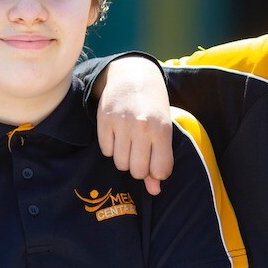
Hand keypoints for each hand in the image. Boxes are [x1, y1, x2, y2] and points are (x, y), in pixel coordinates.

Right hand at [96, 58, 173, 194]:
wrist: (132, 76)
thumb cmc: (153, 107)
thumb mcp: (163, 130)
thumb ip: (160, 161)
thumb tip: (154, 191)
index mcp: (162, 129)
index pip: (161, 170)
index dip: (158, 171)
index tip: (157, 161)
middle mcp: (141, 127)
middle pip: (138, 171)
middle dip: (140, 168)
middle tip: (142, 153)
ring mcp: (121, 124)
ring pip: (120, 164)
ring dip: (125, 159)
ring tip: (130, 143)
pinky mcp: (103, 121)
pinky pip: (106, 151)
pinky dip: (112, 148)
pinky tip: (118, 134)